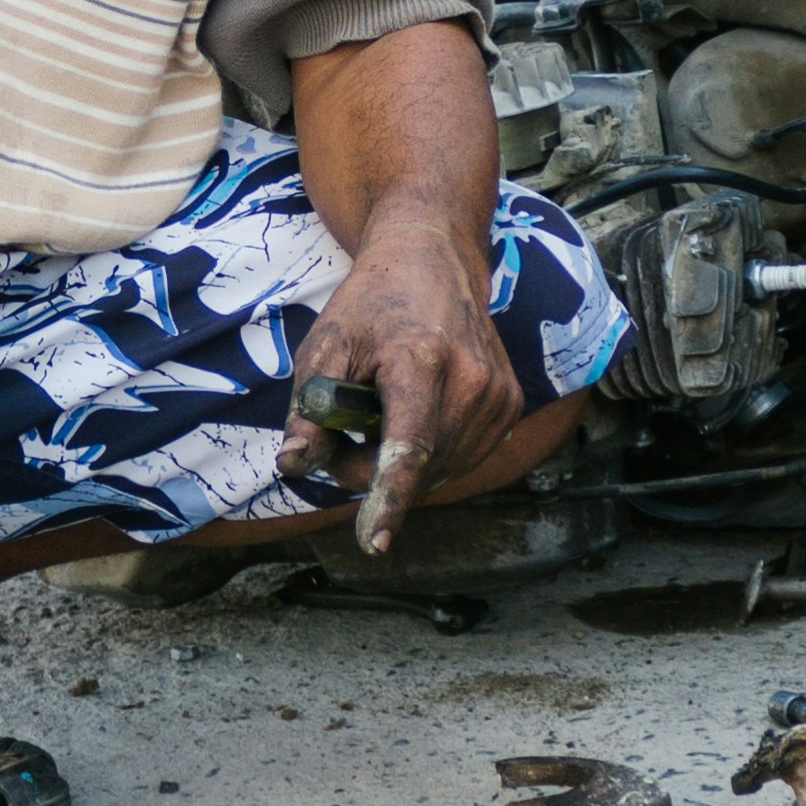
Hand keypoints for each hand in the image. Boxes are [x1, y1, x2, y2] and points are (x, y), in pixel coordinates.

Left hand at [275, 216, 522, 552]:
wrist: (435, 262)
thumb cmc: (373, 305)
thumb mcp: (326, 346)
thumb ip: (308, 409)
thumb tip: (293, 466)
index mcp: (422, 361)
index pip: (408, 447)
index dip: (389, 500)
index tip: (374, 543)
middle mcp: (472, 380)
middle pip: (416, 467)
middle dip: (369, 470)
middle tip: (343, 434)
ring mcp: (498, 395)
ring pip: (441, 470)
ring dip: (402, 463)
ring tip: (382, 414)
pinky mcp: (512, 404)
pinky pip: (463, 459)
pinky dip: (432, 454)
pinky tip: (417, 416)